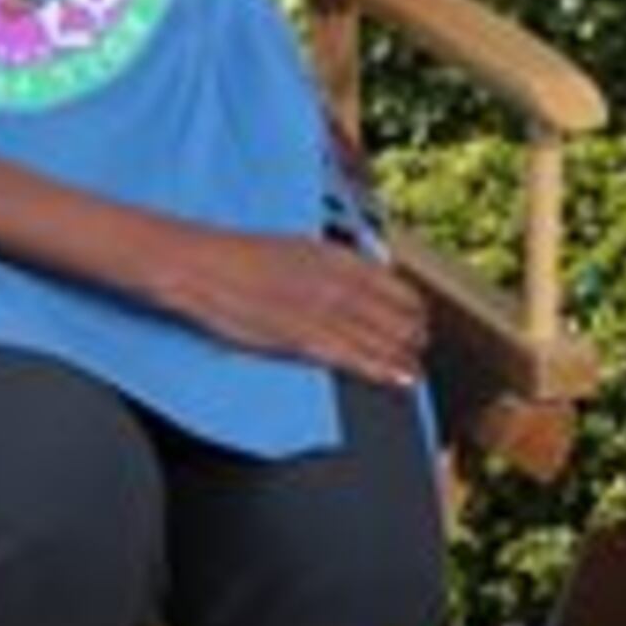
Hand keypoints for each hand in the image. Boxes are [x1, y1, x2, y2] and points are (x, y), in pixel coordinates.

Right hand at [149, 220, 430, 389]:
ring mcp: (321, 312)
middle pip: (391, 314)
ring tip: (416, 371)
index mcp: (336, 257)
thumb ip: (329, 264)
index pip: (391, 285)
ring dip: (402, 356)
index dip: (410, 306)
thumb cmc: (241, 255)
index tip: (419, 317)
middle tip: (421, 347)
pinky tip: (399, 378)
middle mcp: (337, 283)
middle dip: (411, 334)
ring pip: (377, 338)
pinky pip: (352, 357)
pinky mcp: (302, 338)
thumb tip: (353, 276)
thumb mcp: (296, 247)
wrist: (204, 266)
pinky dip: (380, 368)